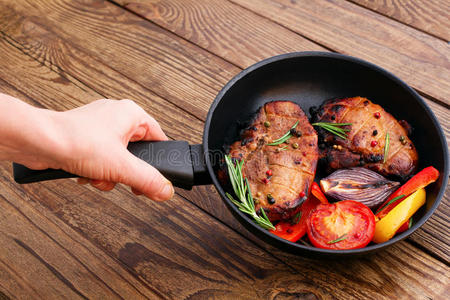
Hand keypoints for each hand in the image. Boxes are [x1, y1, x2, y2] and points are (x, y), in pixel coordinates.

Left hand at [52, 99, 173, 200]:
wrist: (37, 142)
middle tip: (125, 181)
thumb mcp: (121, 166)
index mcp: (131, 113)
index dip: (158, 161)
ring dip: (109, 174)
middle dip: (127, 172)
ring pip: (117, 158)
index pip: (158, 138)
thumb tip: (166, 190)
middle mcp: (116, 116)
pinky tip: (86, 174)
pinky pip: (100, 158)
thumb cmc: (75, 140)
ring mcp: (98, 126)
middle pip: (136, 153)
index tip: (157, 179)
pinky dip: (95, 170)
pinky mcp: (83, 137)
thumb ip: (148, 180)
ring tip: (99, 176)